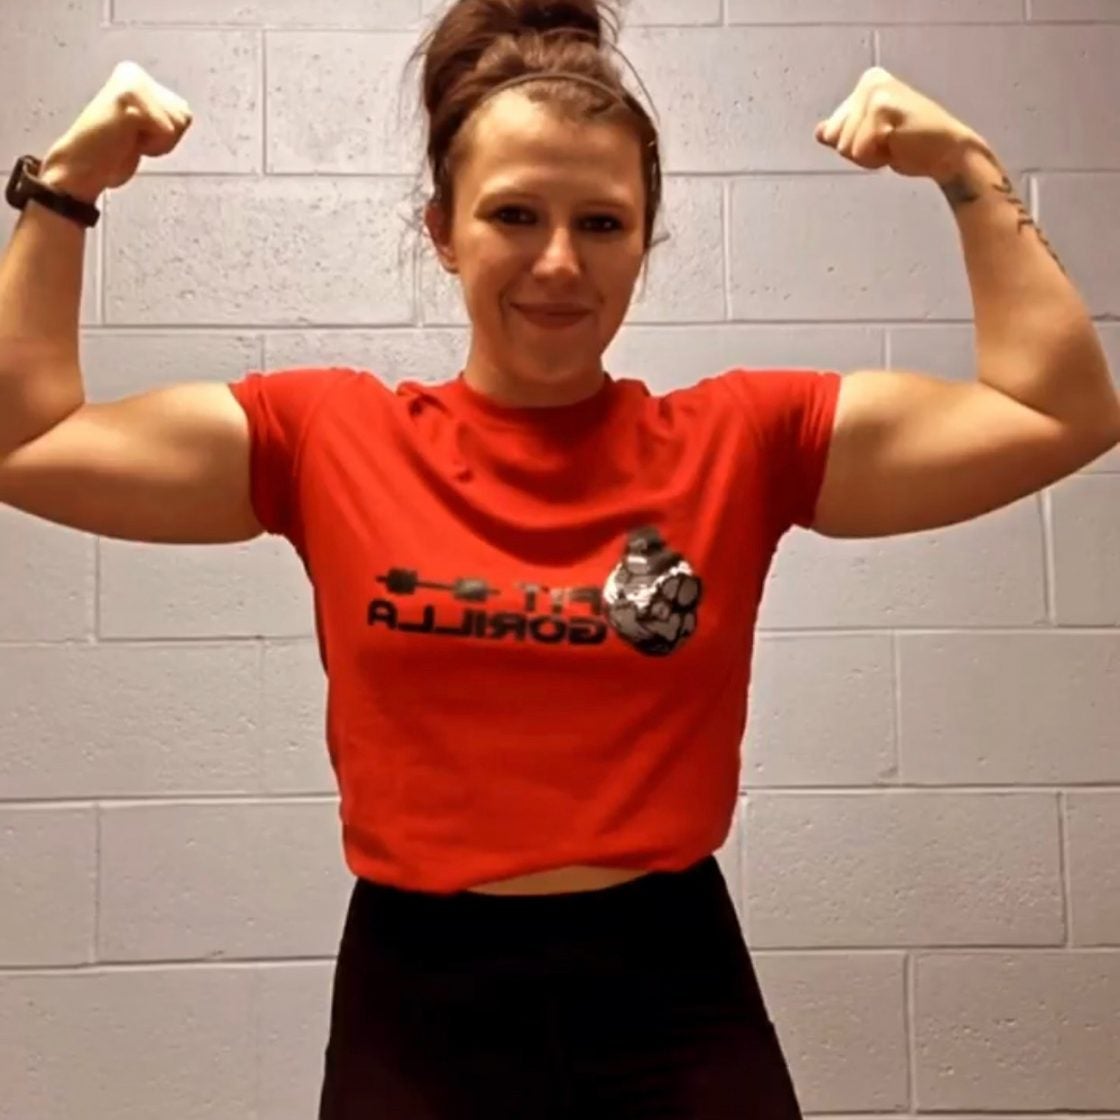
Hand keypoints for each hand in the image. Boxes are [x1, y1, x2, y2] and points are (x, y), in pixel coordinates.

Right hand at [38, 61, 192, 203]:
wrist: (82, 167)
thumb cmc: (110, 150)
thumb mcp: (143, 123)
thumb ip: (162, 113)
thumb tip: (185, 114)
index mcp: (134, 75)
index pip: (182, 112)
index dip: (164, 135)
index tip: (135, 134)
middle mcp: (134, 73)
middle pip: (184, 116)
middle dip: (164, 139)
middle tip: (132, 139)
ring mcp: (133, 84)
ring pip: (179, 123)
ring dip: (158, 143)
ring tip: (129, 139)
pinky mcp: (132, 98)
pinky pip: (168, 131)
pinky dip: (154, 146)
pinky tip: (128, 142)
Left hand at [815, 67, 985, 182]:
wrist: (947, 153)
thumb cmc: (911, 145)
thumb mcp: (870, 136)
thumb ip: (845, 132)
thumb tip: (819, 131)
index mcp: (866, 84)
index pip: (830, 132)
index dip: (853, 145)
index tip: (881, 138)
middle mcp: (869, 82)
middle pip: (834, 137)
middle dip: (858, 151)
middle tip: (888, 142)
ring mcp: (875, 92)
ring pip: (844, 146)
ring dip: (868, 156)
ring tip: (894, 144)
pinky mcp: (882, 107)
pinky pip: (859, 149)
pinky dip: (876, 158)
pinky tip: (899, 146)